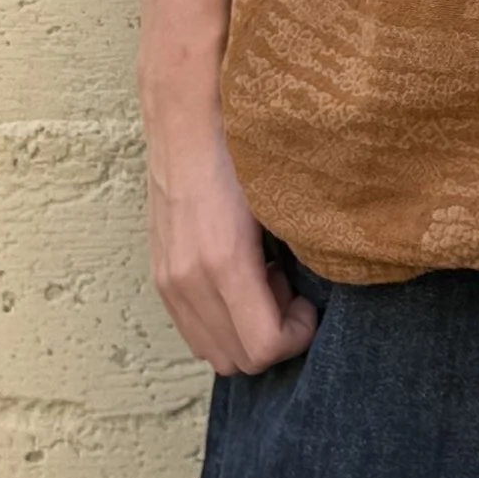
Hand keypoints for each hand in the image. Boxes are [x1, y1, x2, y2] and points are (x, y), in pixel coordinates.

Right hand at [145, 105, 316, 374]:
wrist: (186, 116)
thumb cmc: (242, 149)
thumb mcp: (283, 199)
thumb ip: (300, 252)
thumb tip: (319, 290)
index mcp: (224, 262)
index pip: (262, 349)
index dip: (296, 337)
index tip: (309, 302)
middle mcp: (188, 280)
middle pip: (238, 361)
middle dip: (272, 336)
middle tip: (288, 288)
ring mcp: (168, 279)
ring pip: (212, 352)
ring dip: (245, 330)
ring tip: (264, 281)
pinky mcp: (159, 273)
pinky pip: (192, 329)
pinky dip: (222, 319)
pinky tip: (239, 274)